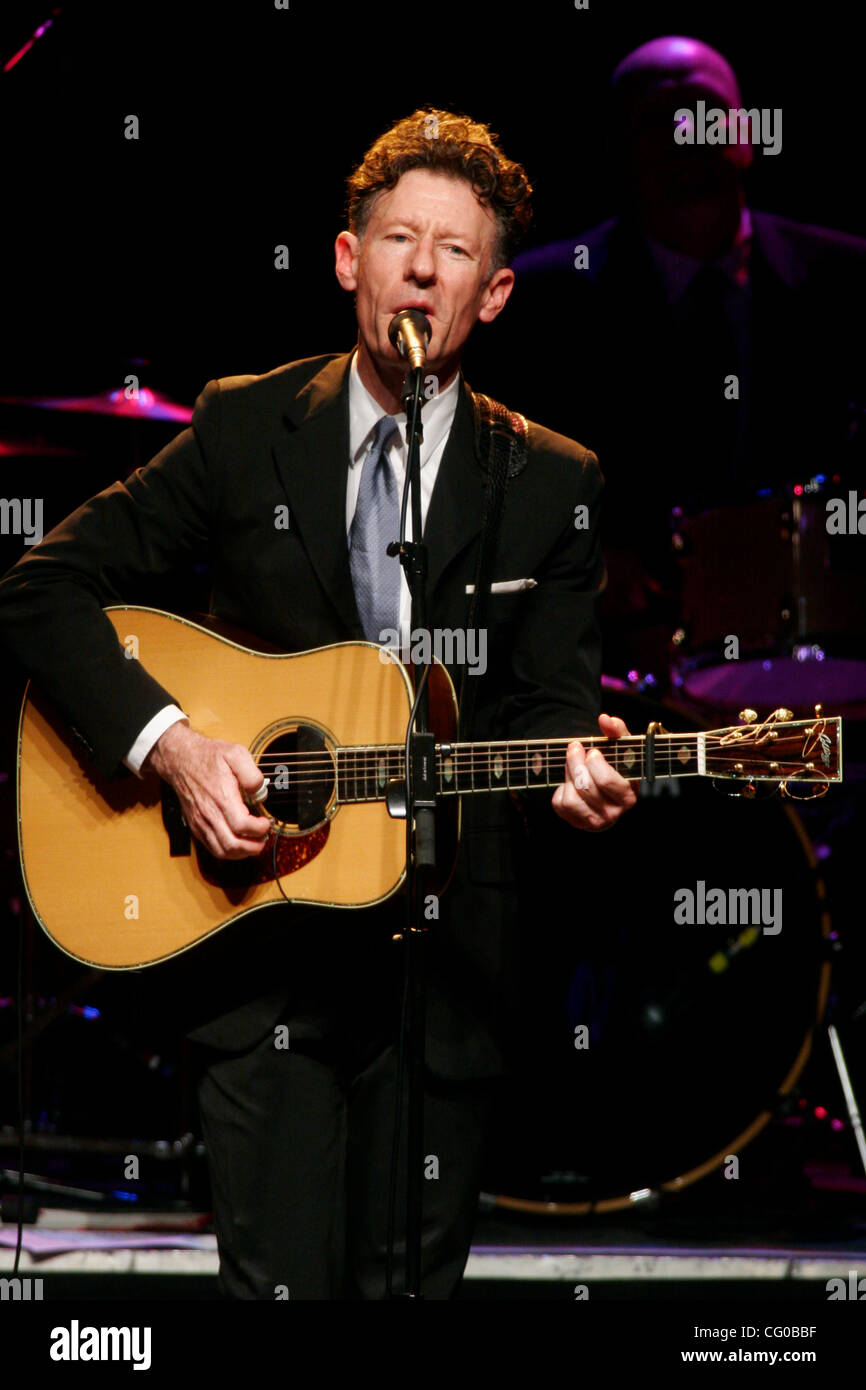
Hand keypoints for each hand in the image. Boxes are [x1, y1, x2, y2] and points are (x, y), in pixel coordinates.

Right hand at [143, 723, 269, 858]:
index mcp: (221, 797)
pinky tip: (238, 843)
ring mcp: (201, 822)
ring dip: (241, 853)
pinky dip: (228, 851)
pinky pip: (212, 847)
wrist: (180, 758)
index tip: (266, 822)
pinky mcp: (196, 825)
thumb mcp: (235, 754)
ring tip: (254, 843)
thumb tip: (260, 793)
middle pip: (232, 845)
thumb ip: (251, 773)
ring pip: (222, 851)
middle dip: (253, 847)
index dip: (259, 829)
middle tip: (263, 838)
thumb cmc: (208, 756)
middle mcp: (209, 813)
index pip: (242, 825)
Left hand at [551, 713, 637, 831]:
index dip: (595, 763)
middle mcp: (613, 813)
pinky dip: (561, 789)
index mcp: (628, 796)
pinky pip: (560, 805)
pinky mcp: (577, 823)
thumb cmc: (615, 765)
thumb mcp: (620, 747)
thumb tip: (605, 719)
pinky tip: (570, 783)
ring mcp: (594, 821)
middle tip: (575, 749)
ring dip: (567, 775)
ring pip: (571, 798)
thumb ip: (616, 731)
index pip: (606, 781)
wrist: (605, 788)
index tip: (593, 751)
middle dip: (575, 762)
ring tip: (572, 765)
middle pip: (585, 786)